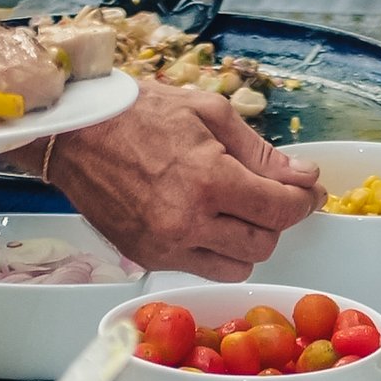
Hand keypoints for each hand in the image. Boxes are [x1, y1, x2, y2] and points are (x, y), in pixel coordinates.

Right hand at [44, 83, 324, 279]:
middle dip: (273, 220)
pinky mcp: (149, 258)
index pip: (281, 210)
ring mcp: (166, 245)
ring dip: (246, 241)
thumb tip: (303, 177)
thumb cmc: (138, 113)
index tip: (307, 191)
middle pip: (265, 243)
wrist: (73, 135)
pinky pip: (202, 268)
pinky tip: (201, 220)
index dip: (303, 201)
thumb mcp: (208, 112)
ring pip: (238, 266)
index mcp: (208, 179)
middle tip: (266, 195)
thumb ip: (260, 151)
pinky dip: (213, 250)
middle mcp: (188, 221)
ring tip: (232, 210)